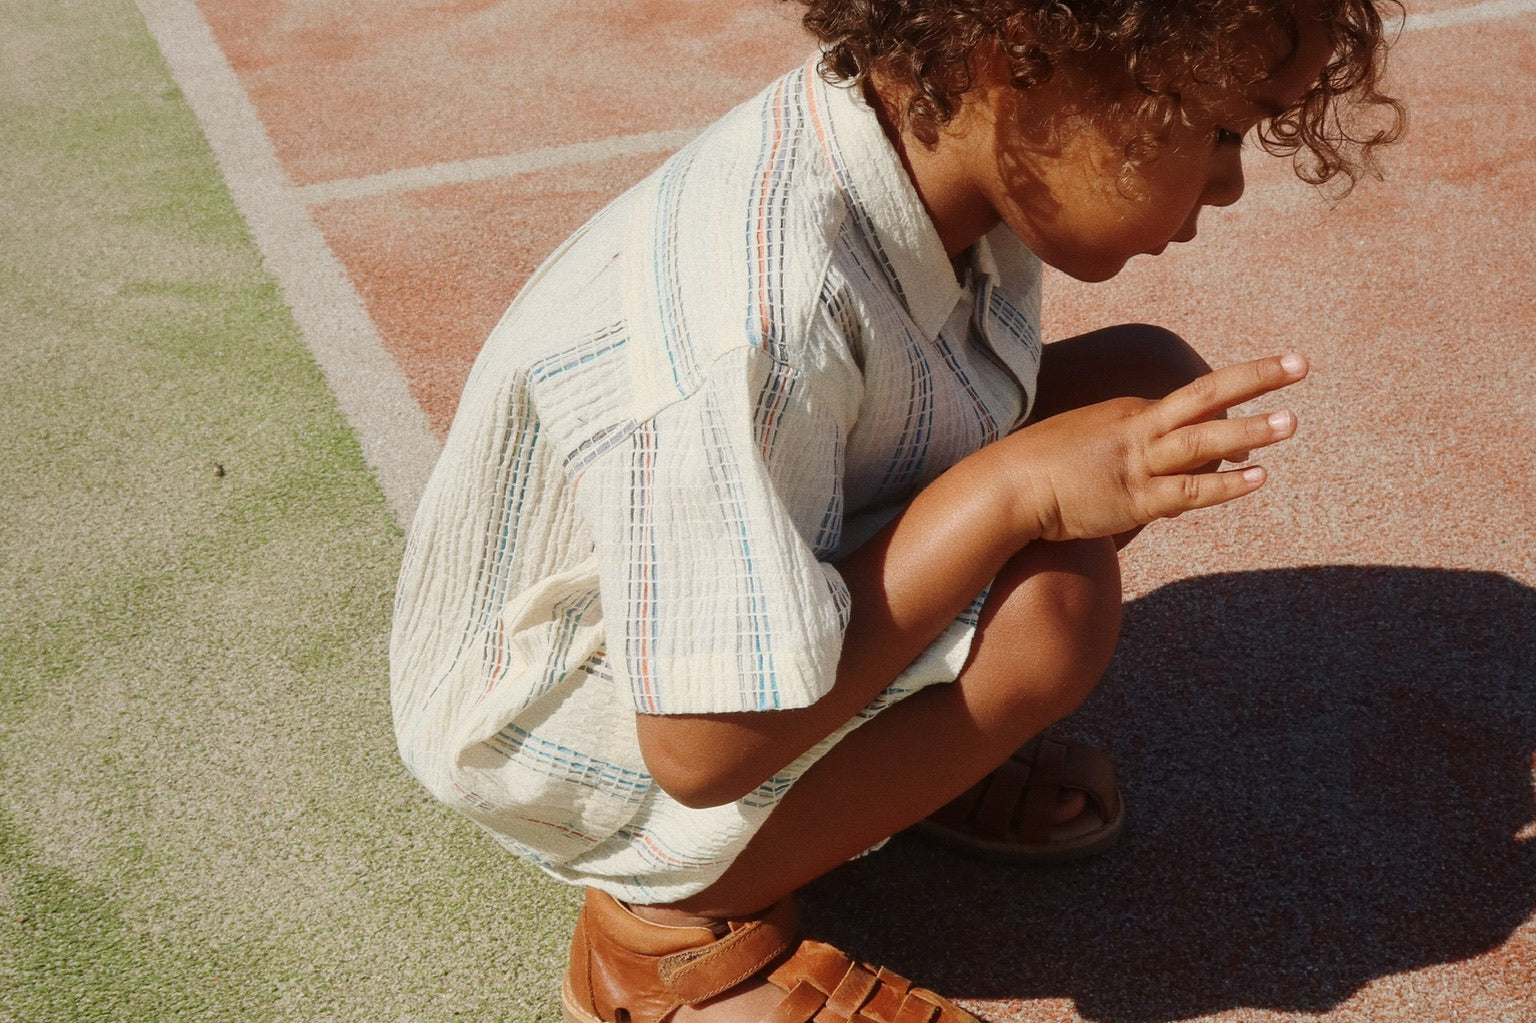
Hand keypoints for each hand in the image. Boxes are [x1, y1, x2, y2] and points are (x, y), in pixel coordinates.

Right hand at [1002, 352, 1308, 541]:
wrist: (1005, 486)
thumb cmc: (1038, 467)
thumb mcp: (1080, 442)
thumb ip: (1113, 446)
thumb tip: (1129, 460)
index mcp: (1127, 413)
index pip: (1189, 406)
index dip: (1230, 406)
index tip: (1264, 406)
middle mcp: (1137, 430)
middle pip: (1205, 398)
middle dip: (1255, 380)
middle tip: (1300, 365)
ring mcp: (1137, 464)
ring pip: (1203, 443)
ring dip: (1250, 431)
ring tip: (1293, 421)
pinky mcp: (1133, 500)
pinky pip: (1188, 492)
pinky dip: (1225, 486)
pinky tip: (1258, 478)